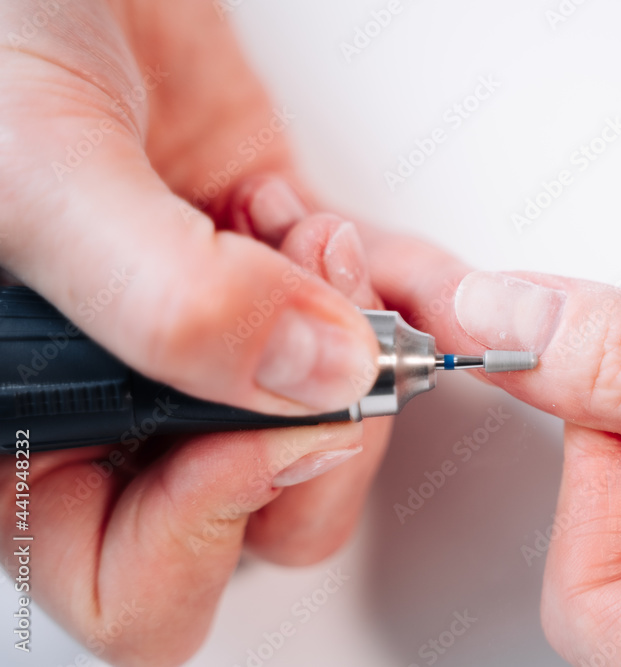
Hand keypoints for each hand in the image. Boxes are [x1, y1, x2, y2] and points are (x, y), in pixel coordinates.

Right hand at [1, 2, 390, 663]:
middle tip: (327, 348)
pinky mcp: (269, 258)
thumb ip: (173, 304)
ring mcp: (209, 330)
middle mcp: (121, 393)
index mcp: (26, 420)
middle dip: (319, 435)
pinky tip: (383, 259)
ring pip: (329, 426)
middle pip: (257, 509)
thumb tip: (313, 385)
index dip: (204, 528)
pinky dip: (398, 291)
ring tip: (319, 248)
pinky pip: (360, 315)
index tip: (256, 431)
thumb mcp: (39, 177)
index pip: (126, 576)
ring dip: (362, 351)